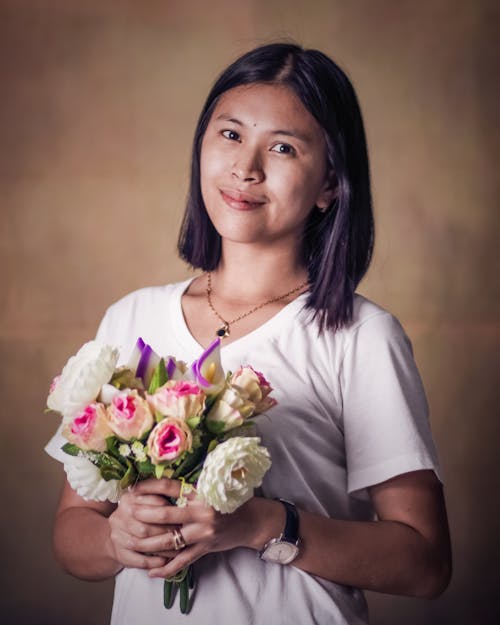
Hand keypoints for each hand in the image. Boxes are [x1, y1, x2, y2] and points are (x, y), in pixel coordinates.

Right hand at [107, 479, 176, 570]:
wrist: (120, 533)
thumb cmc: (141, 513)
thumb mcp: (147, 500)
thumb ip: (160, 496)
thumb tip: (183, 499)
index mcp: (128, 499)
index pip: (149, 504)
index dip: (167, 510)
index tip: (181, 513)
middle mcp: (118, 517)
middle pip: (145, 527)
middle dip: (165, 531)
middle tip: (182, 532)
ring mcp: (117, 537)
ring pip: (142, 544)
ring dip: (162, 549)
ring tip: (178, 548)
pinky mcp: (119, 554)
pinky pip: (138, 560)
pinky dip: (154, 561)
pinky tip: (165, 561)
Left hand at [121, 478, 260, 578]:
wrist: (251, 521)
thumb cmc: (228, 500)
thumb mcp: (211, 488)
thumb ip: (189, 486)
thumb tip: (162, 481)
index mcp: (200, 492)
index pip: (169, 487)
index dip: (150, 487)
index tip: (134, 488)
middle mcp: (201, 512)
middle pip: (165, 515)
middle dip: (143, 515)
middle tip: (127, 513)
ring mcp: (202, 532)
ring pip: (169, 541)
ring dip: (148, 543)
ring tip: (131, 542)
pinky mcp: (205, 548)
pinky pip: (181, 561)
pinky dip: (165, 568)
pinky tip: (151, 571)